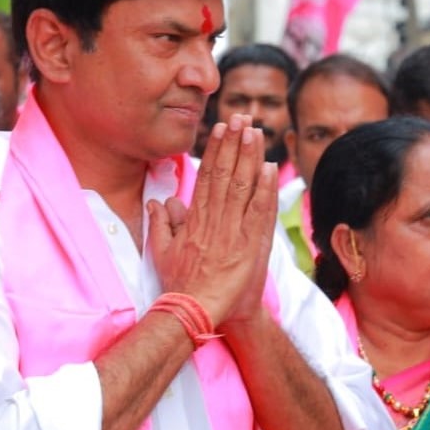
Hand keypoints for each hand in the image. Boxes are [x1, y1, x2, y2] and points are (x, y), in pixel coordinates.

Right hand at [148, 114, 276, 327]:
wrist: (198, 311)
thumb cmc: (181, 285)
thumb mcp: (162, 252)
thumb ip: (160, 224)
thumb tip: (159, 201)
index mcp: (195, 219)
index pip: (206, 177)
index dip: (215, 150)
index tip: (220, 129)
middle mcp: (214, 219)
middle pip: (225, 174)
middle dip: (233, 143)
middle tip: (240, 118)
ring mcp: (233, 231)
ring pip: (242, 186)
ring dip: (249, 157)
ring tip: (255, 132)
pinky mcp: (251, 245)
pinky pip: (259, 211)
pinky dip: (265, 189)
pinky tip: (269, 168)